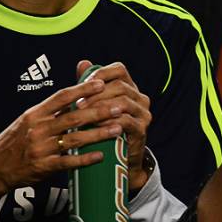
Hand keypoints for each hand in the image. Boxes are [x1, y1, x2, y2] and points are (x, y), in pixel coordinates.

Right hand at [0, 76, 122, 221]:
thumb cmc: (14, 142)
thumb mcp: (27, 121)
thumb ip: (51, 110)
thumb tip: (76, 94)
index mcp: (35, 114)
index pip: (61, 97)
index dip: (82, 89)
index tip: (102, 83)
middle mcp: (38, 129)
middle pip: (74, 117)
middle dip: (99, 111)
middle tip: (119, 106)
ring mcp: (40, 148)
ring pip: (75, 139)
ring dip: (99, 134)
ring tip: (118, 129)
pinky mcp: (43, 167)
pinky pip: (68, 162)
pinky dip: (85, 159)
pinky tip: (102, 155)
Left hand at [74, 61, 151, 189]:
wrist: (119, 158)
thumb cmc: (104, 128)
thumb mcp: (96, 105)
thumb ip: (90, 85)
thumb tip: (83, 63)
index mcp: (130, 88)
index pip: (120, 69)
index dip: (102, 73)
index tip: (84, 83)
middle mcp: (140, 98)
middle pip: (120, 85)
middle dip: (96, 93)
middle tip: (78, 104)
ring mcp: (143, 113)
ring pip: (123, 101)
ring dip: (100, 107)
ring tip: (83, 114)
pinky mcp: (142, 130)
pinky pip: (126, 121)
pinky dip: (109, 122)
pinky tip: (95, 126)